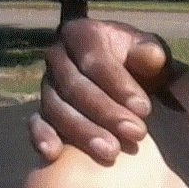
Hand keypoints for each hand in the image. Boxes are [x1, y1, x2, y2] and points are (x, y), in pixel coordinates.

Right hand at [30, 19, 172, 163]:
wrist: (130, 79)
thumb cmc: (142, 63)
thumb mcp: (152, 54)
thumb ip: (151, 54)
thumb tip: (151, 56)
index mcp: (82, 34)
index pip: (96, 60)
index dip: (119, 85)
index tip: (144, 109)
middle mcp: (58, 56)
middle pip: (76, 87)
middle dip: (106, 113)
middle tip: (136, 134)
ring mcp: (47, 84)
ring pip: (58, 108)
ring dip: (84, 132)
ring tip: (112, 152)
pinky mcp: (41, 109)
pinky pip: (36, 123)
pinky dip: (42, 137)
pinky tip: (54, 153)